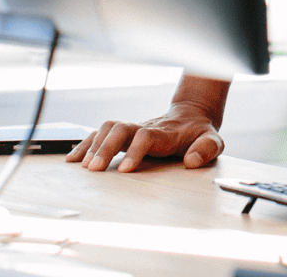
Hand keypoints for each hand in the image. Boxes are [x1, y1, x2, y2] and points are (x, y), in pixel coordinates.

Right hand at [65, 102, 223, 171]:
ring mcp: (133, 128)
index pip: (146, 136)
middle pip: (120, 129)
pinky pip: (101, 134)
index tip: (123, 170)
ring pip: (108, 128)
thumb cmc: (200, 133)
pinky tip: (73, 159)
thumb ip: (206, 149)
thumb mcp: (213, 141)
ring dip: (93, 145)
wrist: (192, 116)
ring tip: (82, 166)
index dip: (134, 151)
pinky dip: (85, 144)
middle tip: (94, 170)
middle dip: (105, 148)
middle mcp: (145, 127)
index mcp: (165, 133)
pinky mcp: (125, 133)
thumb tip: (192, 161)